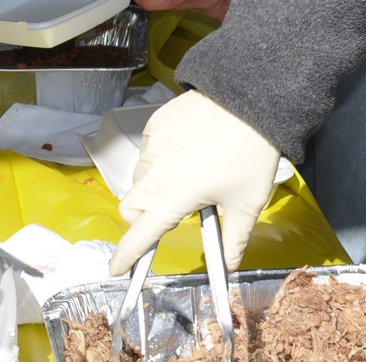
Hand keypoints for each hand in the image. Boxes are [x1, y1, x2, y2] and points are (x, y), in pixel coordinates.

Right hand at [110, 90, 280, 274]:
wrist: (248, 97)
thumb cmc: (250, 152)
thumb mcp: (247, 202)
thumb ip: (234, 240)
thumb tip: (229, 265)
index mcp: (174, 196)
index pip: (140, 234)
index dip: (126, 255)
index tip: (115, 268)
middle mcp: (154, 171)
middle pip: (131, 206)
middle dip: (143, 218)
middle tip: (171, 213)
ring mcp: (151, 144)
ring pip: (141, 177)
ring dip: (155, 186)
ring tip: (191, 175)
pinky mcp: (154, 123)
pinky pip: (148, 150)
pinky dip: (161, 159)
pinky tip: (188, 150)